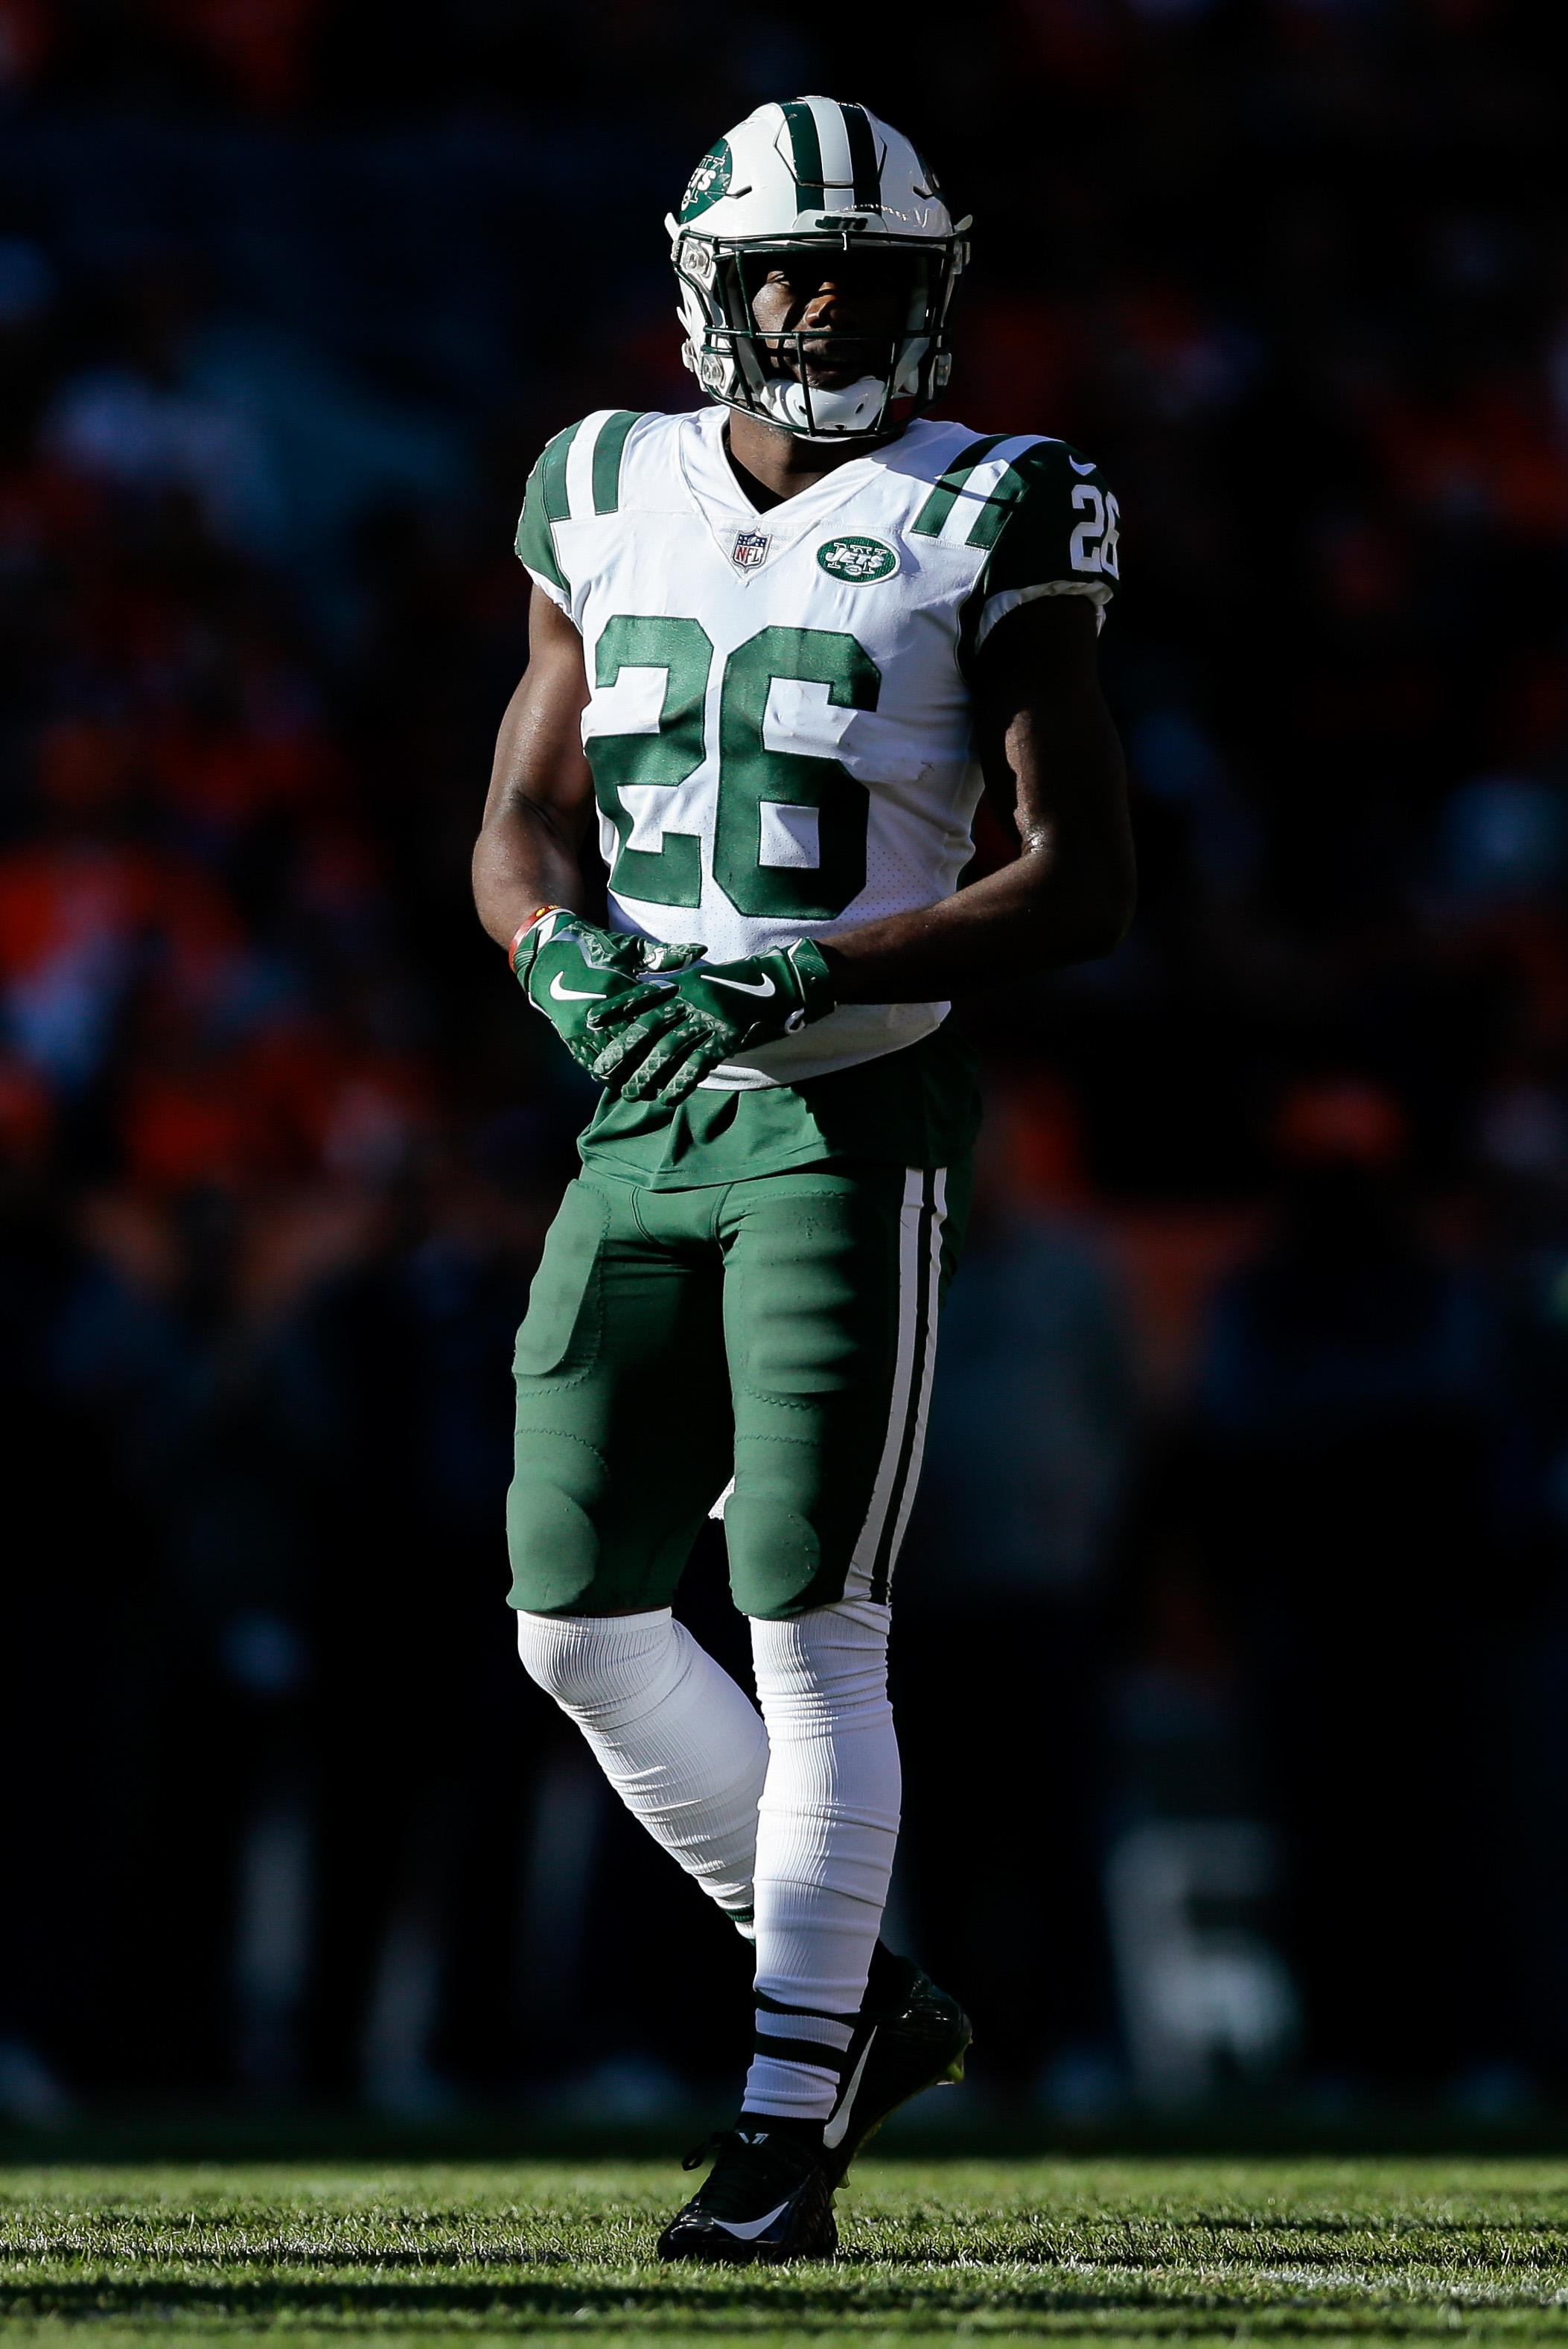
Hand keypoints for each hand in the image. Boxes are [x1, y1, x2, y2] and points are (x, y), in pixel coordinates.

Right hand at [515, 912, 702, 1075]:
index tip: (683, 1052)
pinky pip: (589, 1063)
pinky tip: (623, 1080)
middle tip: (670, 1077)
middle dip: (648, 1064)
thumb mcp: (629, 947)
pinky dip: (607, 1073)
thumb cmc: (595, 946)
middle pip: (627, 1050)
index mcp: (614, 990)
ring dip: (628, 1075)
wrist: (548, 951)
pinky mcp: (569, 1036)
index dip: (664, 1041)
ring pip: (608, 1063)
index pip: (644, 1024)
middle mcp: (596, 1014)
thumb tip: (700, 951)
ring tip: (649, 1087)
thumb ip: (664, 954)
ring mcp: (579, 1028)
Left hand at [586, 940, 836, 1105]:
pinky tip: (668, 1098)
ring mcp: (708, 1019)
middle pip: (648, 1027)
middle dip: (623, 1050)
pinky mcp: (727, 1037)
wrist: (780, 981)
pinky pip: (699, 1063)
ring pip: (669, 1049)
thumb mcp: (704, 981)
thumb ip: (679, 993)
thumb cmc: (739, 983)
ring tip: (631, 1092)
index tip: (590, 1022)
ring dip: (647, 1074)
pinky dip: (682, 1082)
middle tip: (602, 1070)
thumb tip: (652, 1010)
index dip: (615, 1009)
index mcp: (682, 984)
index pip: (641, 996)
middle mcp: (690, 999)